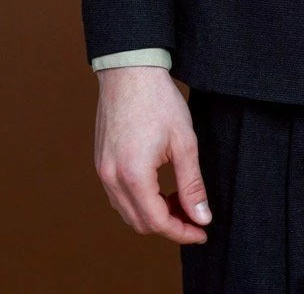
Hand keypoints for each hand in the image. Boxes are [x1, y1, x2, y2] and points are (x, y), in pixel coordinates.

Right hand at [94, 65, 211, 244]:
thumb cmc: (158, 100)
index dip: (182, 232)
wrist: (130, 71)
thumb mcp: (184, 142)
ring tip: (180, 200)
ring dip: (154, 214)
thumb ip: (192, 184)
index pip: (158, 222)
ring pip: (128, 212)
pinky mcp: (101, 162)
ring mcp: (103, 171)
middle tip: (195, 216)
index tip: (202, 232)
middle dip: (170, 225)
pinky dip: (140, 200)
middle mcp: (112, 179)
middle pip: (141, 223)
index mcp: (133, 175)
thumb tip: (202, 217)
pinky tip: (160, 188)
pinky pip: (119, 196)